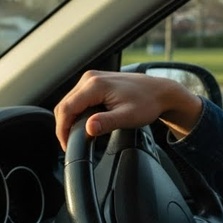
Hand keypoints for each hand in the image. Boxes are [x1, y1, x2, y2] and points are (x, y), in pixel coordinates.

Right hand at [53, 70, 202, 150]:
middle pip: (64, 104)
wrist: (160, 91)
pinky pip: (77, 98)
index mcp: (95, 85)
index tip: (66, 144)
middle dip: (63, 126)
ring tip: (74, 136)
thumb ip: (107, 122)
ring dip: (68, 119)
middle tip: (69, 144)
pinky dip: (75, 112)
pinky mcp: (95, 81)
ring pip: (69, 101)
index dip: (62, 129)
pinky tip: (82, 123)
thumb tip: (89, 128)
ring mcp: (92, 78)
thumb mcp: (128, 117)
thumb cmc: (147, 103)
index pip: (67, 108)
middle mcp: (90, 78)